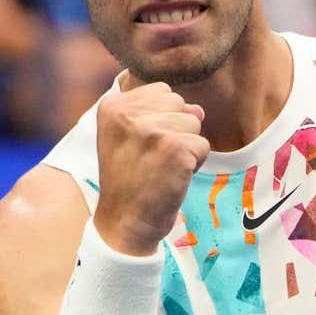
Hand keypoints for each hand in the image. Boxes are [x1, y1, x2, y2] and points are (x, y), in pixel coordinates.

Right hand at [91, 82, 208, 255]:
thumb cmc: (130, 180)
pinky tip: (172, 177)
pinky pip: (203, 145)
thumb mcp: (129, 137)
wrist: (124, 223)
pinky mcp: (174, 148)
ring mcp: (151, 130)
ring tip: (162, 167)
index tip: (142, 145)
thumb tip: (198, 110)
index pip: (161, 91)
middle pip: (179, 103)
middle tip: (153, 158)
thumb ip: (159, 113)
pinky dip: (195, 164)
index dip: (161, 118)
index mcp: (112, 105)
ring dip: (186, 147)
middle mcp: (128, 113)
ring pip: (194, 122)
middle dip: (176, 130)